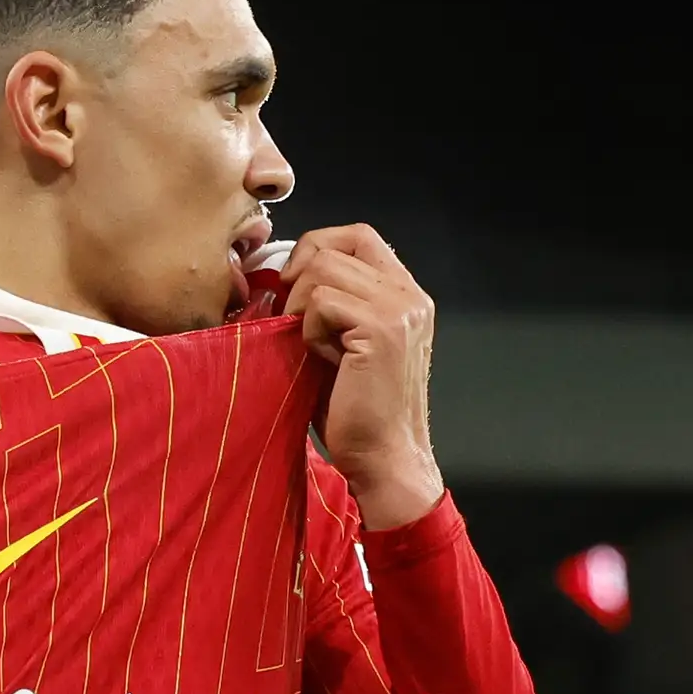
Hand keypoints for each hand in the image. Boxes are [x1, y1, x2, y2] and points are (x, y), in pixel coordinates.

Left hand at [285, 224, 444, 531]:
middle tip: (292, 320)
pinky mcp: (382, 329)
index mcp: (405, 295)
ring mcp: (399, 310)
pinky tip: (323, 362)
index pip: (358, 236)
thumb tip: (283, 275)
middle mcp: (409, 295)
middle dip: (300, 279)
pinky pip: (321, 303)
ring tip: (314, 348)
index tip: (292, 283)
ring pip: (323, 270)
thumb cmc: (355, 411)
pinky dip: (309, 331)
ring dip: (303, 309)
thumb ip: (331, 304)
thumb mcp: (343, 343)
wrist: (382, 458)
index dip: (317, 246)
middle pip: (335, 247)